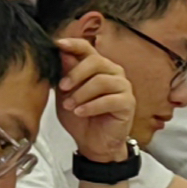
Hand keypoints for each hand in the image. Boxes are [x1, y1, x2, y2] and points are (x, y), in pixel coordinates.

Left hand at [52, 38, 134, 163]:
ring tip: (70, 106)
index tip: (58, 44)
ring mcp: (123, 87)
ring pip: (101, 81)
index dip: (74, 44)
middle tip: (62, 87)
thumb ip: (65, 74)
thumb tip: (62, 52)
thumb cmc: (80, 116)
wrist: (92, 143)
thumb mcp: (65, 94)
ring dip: (81, 94)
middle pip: (96, 61)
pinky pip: (109, 100)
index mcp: (98, 67)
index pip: (88, 48)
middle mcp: (113, 73)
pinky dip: (91, 106)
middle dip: (75, 74)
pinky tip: (80, 112)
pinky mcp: (128, 103)